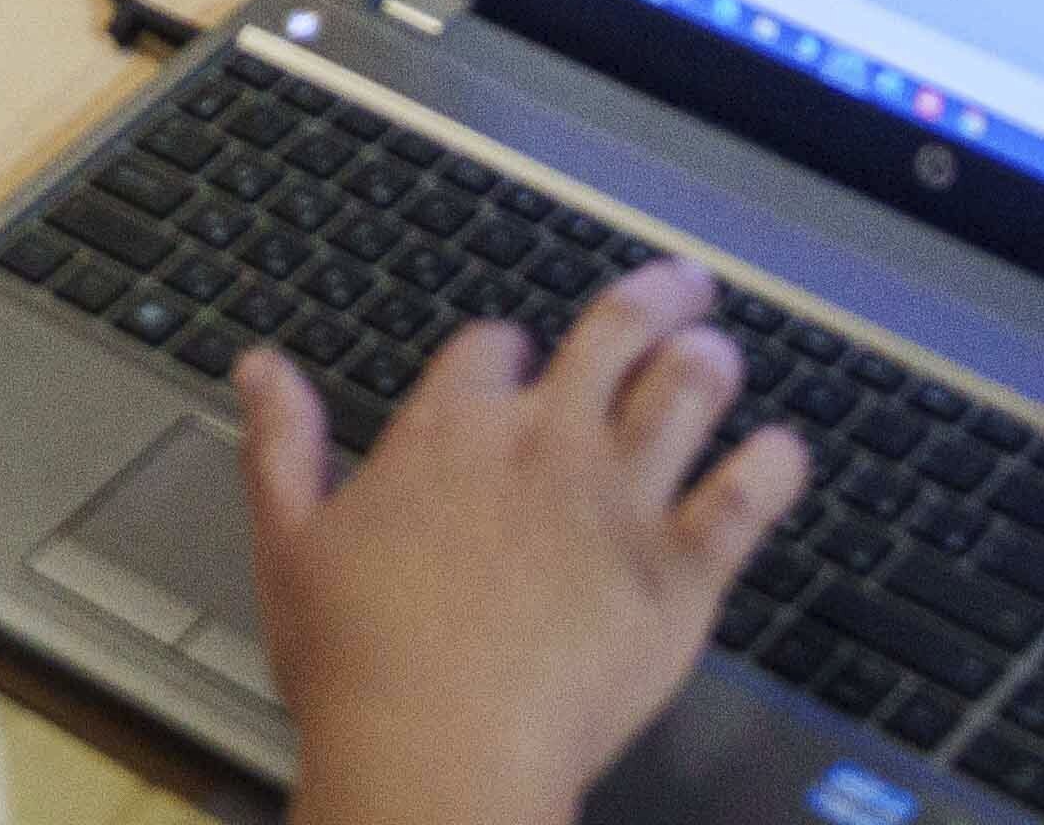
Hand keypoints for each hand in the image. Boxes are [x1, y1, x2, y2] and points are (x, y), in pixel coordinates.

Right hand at [242, 253, 799, 824]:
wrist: (440, 757)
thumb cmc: (359, 667)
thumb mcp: (291, 545)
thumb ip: (282, 446)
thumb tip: (261, 369)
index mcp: (454, 432)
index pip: (493, 347)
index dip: (508, 350)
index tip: (518, 362)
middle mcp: (546, 444)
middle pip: (616, 333)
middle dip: (657, 298)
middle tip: (685, 285)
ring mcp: (621, 503)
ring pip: (689, 393)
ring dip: (711, 361)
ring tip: (722, 352)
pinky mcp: (679, 572)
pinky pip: (748, 497)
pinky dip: (774, 466)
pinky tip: (783, 452)